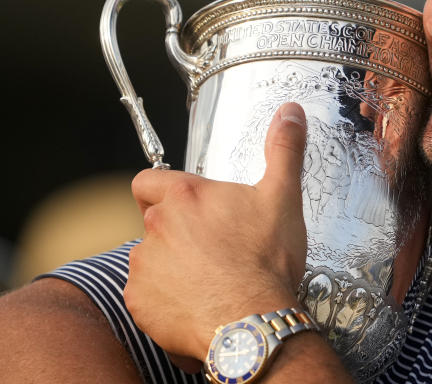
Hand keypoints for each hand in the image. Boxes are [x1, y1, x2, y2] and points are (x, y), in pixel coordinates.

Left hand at [125, 103, 308, 363]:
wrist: (252, 320)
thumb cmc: (265, 260)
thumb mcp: (283, 196)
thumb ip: (283, 150)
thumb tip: (290, 112)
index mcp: (185, 196)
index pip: (148, 180)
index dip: (161, 189)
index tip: (182, 203)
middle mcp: (156, 227)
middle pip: (155, 222)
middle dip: (179, 233)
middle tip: (215, 246)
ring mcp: (144, 266)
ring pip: (151, 260)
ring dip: (172, 266)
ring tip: (210, 279)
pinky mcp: (140, 303)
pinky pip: (147, 297)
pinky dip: (167, 300)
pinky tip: (199, 303)